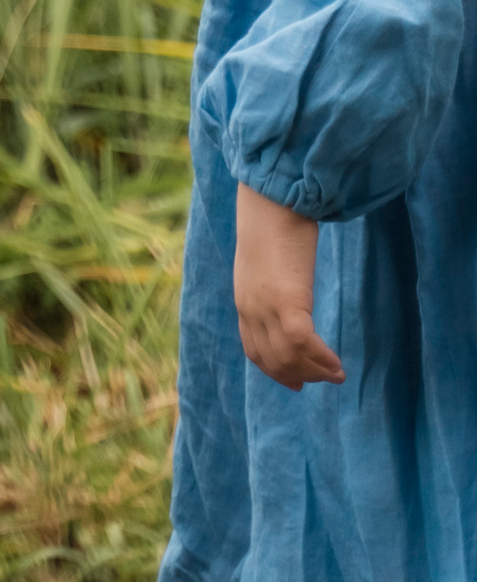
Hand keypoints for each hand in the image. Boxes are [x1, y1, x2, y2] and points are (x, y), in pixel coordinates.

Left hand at [234, 186, 342, 390]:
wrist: (272, 198)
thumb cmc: (273, 222)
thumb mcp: (265, 260)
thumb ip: (271, 281)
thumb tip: (288, 290)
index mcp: (244, 299)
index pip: (254, 350)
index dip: (276, 371)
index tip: (296, 383)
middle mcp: (250, 307)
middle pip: (273, 360)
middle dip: (301, 376)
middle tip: (327, 378)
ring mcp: (265, 306)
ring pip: (289, 357)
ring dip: (316, 371)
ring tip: (337, 374)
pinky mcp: (286, 299)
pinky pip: (304, 343)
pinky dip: (321, 358)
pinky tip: (337, 362)